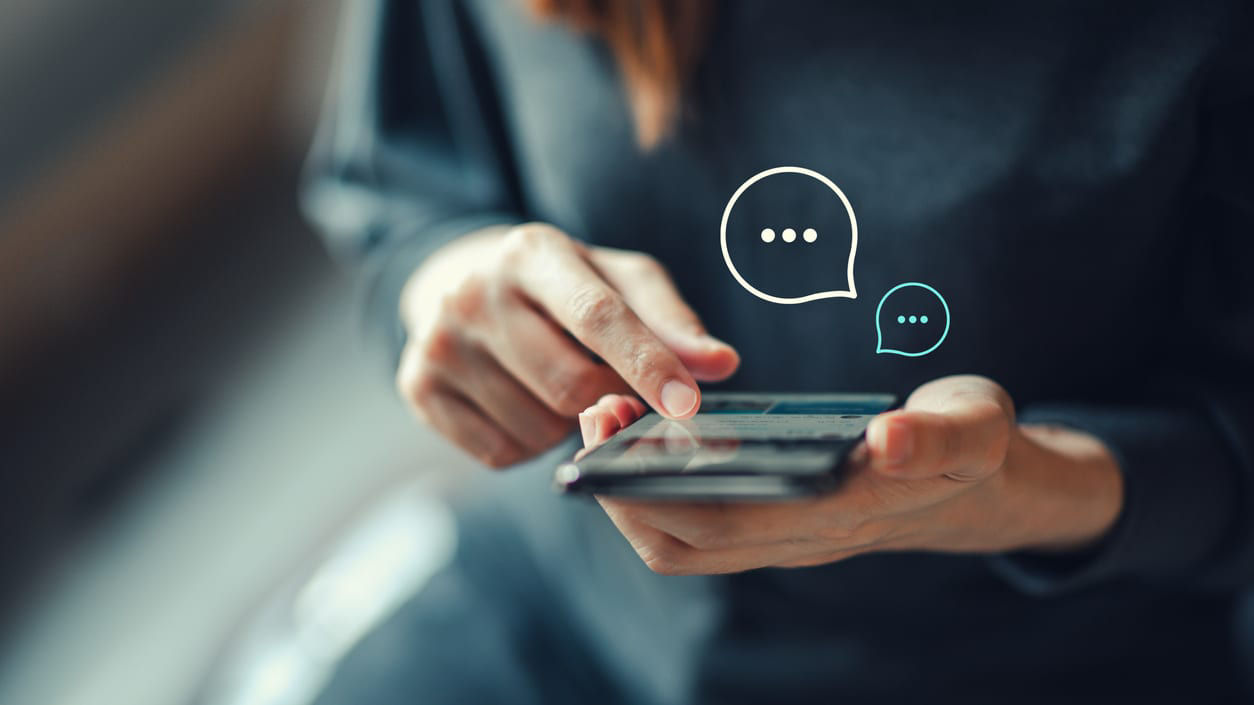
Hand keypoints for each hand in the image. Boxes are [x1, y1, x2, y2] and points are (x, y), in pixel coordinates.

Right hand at [396, 223, 739, 466]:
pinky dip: (526, 443)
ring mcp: (438, 342)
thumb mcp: (620, 282)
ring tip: (552, 382)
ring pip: (537, 428)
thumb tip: (720, 364)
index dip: (648, 365)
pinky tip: (520, 402)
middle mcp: (474, 291)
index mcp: (532, 252)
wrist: (462, 284)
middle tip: (606, 381)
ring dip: (564, 425)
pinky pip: (499, 453)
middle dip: (606, 399)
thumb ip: (672, 322)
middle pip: (571, 386)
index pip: (598, 315)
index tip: (688, 405)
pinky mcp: (417, 387)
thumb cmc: (564, 287)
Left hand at [579, 376, 1123, 574]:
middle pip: (682, 541)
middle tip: (596, 410)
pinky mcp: (776, 524)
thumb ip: (939, 436)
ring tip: (610, 419)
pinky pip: (696, 526)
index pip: (723, 521)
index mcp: (838, 514)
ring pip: (682, 543)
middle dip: (621, 486)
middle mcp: (799, 539)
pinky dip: (656, 490)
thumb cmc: (970, 445)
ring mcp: (784, 537)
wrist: (980, 486)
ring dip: (631, 492)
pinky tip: (647, 436)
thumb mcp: (974, 427)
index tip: (615, 425)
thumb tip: (890, 440)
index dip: (655, 486)